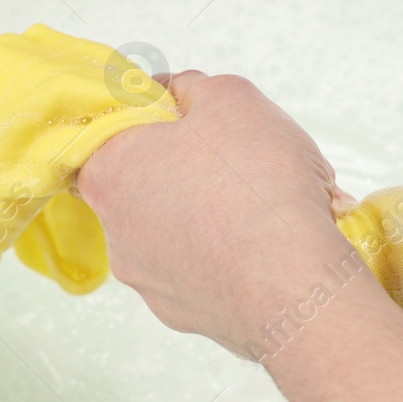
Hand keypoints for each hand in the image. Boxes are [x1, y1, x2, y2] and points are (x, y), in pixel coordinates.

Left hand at [77, 71, 355, 356]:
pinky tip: (261, 250)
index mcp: (112, 170)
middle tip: (237, 163)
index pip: (111, 135)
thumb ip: (194, 88)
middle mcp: (115, 229)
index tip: (191, 120)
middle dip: (188, 171)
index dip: (152, 122)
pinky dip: (223, 259)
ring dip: (209, 217)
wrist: (291, 281)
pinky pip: (198, 273)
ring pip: (173, 233)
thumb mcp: (232, 98)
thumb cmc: (258, 183)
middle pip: (145, 185)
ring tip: (262, 209)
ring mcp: (146, 278)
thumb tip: (179, 95)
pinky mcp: (179, 313)